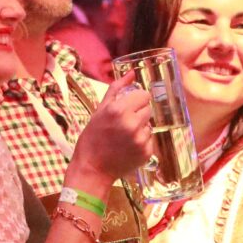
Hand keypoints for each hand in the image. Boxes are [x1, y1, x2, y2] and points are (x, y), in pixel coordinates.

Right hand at [70, 72, 154, 186]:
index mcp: (119, 110)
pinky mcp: (147, 153)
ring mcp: (141, 139)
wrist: (92, 168)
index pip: (144, 95)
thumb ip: (117, 88)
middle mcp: (132, 124)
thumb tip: (132, 73)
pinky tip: (128, 146)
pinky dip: (141, 141)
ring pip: (149, 124)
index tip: (128, 106)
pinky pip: (150, 139)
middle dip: (138, 113)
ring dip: (140, 127)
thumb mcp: (100, 109)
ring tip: (124, 136)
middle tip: (124, 122)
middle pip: (148, 109)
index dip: (136, 99)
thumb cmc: (92, 137)